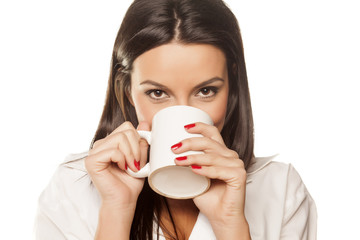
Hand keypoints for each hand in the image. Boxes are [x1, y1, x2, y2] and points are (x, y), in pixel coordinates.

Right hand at [85, 121, 149, 208]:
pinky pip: (113, 151)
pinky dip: (122, 160)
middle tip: (136, 163)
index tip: (139, 156)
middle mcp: (101, 144)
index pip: (127, 127)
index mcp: (110, 142)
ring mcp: (94, 152)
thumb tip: (145, 122)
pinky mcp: (91, 161)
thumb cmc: (131, 182)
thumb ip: (141, 140)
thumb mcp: (141, 157)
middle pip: (125, 130)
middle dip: (136, 148)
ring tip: (130, 166)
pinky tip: (122, 168)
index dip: (138, 140)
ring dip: (131, 154)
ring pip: (120, 138)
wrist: (124, 200)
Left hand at [172, 122, 249, 238]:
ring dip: (193, 157)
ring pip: (212, 156)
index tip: (184, 127)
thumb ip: (187, 164)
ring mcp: (236, 165)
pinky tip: (194, 170)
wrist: (221, 217)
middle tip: (174, 148)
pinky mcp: (239, 175)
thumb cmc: (208, 198)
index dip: (200, 126)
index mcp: (221, 153)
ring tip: (178, 161)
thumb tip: (168, 154)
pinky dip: (206, 170)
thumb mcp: (194, 176)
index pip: (213, 133)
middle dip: (190, 142)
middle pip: (209, 142)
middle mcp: (231, 156)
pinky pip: (219, 170)